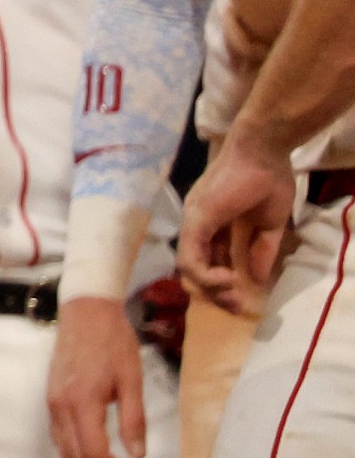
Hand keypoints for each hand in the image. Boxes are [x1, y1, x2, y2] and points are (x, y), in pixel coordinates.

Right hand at [47, 296, 146, 457]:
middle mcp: (61, 407)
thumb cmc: (113, 343)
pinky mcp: (50, 398)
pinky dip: (76, 449)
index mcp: (83, 402)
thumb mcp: (132, 380)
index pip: (94, 454)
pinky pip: (59, 436)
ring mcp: (52, 403)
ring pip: (64, 450)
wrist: (85, 313)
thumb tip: (137, 455)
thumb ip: (134, 419)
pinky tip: (97, 444)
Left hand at [181, 134, 298, 313]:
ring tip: (233, 295)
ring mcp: (193, 222)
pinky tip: (228, 280)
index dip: (222, 283)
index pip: (209, 261)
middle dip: (215, 293)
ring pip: (188, 267)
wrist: (264, 151)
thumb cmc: (268, 179)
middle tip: (236, 306)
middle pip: (195, 268)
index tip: (241, 299)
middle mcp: (197, 225)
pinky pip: (190, 256)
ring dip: (210, 288)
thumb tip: (256, 280)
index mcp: (214, 225)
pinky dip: (205, 274)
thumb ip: (261, 250)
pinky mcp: (195, 221)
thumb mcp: (270, 224)